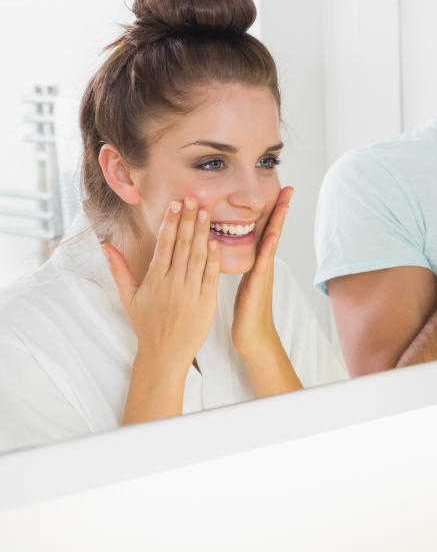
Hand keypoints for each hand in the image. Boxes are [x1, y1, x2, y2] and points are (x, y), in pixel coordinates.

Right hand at [103, 198, 219, 367]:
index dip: (171, 222)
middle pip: (182, 244)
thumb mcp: (129, 297)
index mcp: (154, 278)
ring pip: (197, 255)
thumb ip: (119, 269)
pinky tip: (215, 241)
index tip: (176, 204)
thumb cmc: (147, 324)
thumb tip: (105, 246)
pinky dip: (213, 258)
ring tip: (205, 212)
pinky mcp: (206, 300)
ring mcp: (190, 290)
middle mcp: (172, 281)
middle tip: (193, 198)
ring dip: (202, 232)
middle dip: (188, 219)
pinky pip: (210, 275)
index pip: (164, 243)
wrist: (165, 352)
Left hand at [232, 185, 292, 355]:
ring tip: (284, 203)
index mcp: (259, 262)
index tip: (279, 190)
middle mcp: (265, 264)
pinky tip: (271, 235)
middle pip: (274, 230)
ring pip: (272, 242)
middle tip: (288, 187)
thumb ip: (250, 265)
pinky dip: (268, 248)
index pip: (266, 229)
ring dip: (278, 222)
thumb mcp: (247, 282)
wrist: (254, 337)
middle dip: (281, 208)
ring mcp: (264, 273)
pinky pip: (263, 263)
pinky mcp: (258, 285)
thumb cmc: (247, 311)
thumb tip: (244, 251)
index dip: (272, 210)